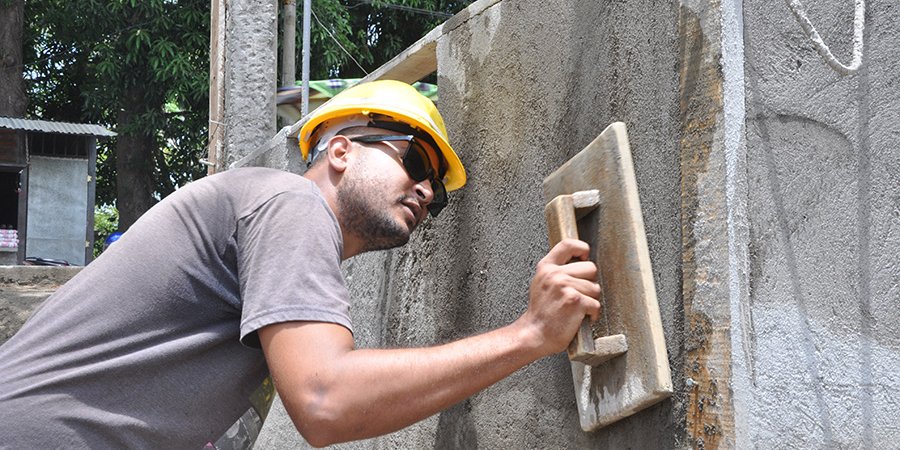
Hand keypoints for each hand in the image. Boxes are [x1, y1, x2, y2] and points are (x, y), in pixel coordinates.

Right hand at [518, 238, 600, 356]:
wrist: (534, 334)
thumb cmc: (540, 313)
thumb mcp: (541, 283)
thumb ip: (556, 270)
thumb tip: (579, 261)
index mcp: (546, 267)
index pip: (568, 244)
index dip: (581, 248)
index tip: (584, 257)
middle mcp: (555, 274)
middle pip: (590, 267)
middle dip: (589, 282)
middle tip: (578, 295)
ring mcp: (565, 287)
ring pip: (595, 288)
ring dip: (590, 300)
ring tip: (575, 308)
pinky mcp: (575, 301)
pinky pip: (596, 304)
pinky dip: (591, 314)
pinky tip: (579, 318)